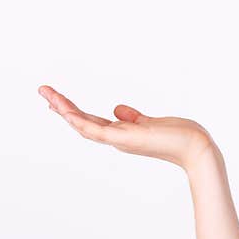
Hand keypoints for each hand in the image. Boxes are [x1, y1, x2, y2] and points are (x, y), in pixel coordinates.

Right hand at [38, 85, 215, 168]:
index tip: (56, 101)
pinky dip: (80, 122)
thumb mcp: (151, 122)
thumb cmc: (180, 136)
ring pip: (84, 125)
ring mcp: (120, 140)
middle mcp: (118, 138)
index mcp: (123, 133)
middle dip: (61, 107)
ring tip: (46, 94)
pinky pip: (97, 131)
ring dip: (64, 110)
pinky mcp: (126, 139)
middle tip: (42, 91)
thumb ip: (133, 117)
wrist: (196, 147)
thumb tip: (117, 109)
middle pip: (82, 123)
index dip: (73, 112)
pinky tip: (65, 111)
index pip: (92, 122)